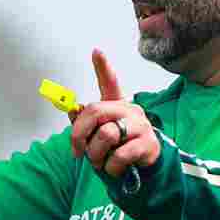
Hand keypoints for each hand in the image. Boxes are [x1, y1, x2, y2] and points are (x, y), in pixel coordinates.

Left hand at [70, 49, 159, 177]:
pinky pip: (119, 155)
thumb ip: (85, 123)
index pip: (110, 83)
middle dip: (79, 134)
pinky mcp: (147, 144)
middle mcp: (129, 111)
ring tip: (99, 162)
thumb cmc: (119, 146)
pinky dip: (110, 167)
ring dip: (95, 155)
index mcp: (117, 106)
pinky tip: (113, 168)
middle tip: (78, 151)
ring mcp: (140, 126)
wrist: (144, 167)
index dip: (103, 67)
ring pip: (106, 135)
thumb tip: (72, 110)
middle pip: (95, 112)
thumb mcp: (100, 134)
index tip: (96, 51)